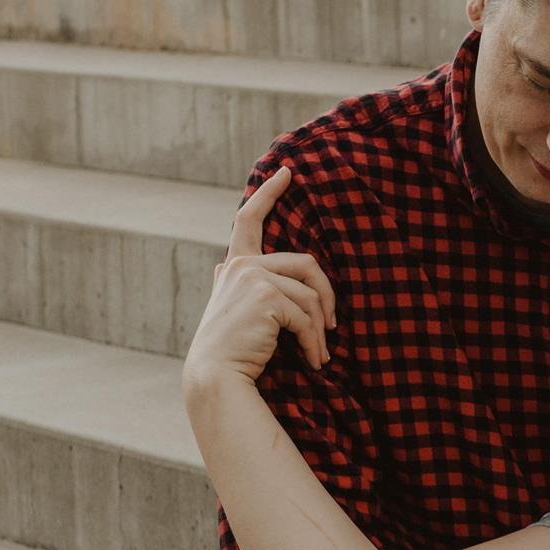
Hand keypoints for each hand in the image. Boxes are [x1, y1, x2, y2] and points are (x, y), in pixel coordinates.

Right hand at [182, 165, 337, 390]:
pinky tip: (314, 361)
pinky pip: (307, 317)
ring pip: (310, 296)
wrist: (216, 377)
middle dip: (327, 295)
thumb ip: (232, 282)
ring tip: (320, 353)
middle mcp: (240, 265)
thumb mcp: (229, 307)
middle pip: (306, 264)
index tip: (286, 171)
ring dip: (320, 329)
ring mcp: (253, 278)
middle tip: (334, 325)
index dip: (268, 192)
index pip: (248, 220)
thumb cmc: (230, 348)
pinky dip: (314, 342)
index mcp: (234, 265)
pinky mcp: (267, 296)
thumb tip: (221, 262)